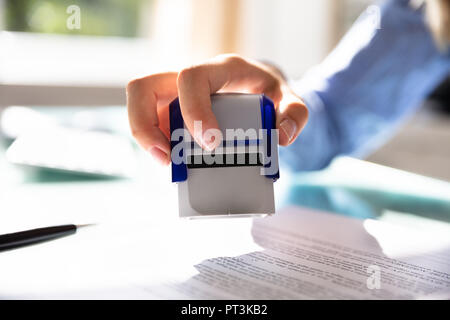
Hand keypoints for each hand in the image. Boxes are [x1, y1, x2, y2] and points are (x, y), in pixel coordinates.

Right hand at [126, 54, 307, 164]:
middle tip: (168, 159)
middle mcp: (191, 78)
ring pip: (141, 106)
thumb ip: (296, 114)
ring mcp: (176, 94)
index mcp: (221, 69)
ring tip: (169, 165)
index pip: (191, 78)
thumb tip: (281, 136)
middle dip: (146, 126)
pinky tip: (176, 164)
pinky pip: (152, 125)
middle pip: (145, 88)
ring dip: (147, 139)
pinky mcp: (172, 111)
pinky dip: (158, 146)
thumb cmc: (269, 91)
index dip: (193, 111)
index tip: (211, 143)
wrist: (259, 87)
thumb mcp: (289, 99)